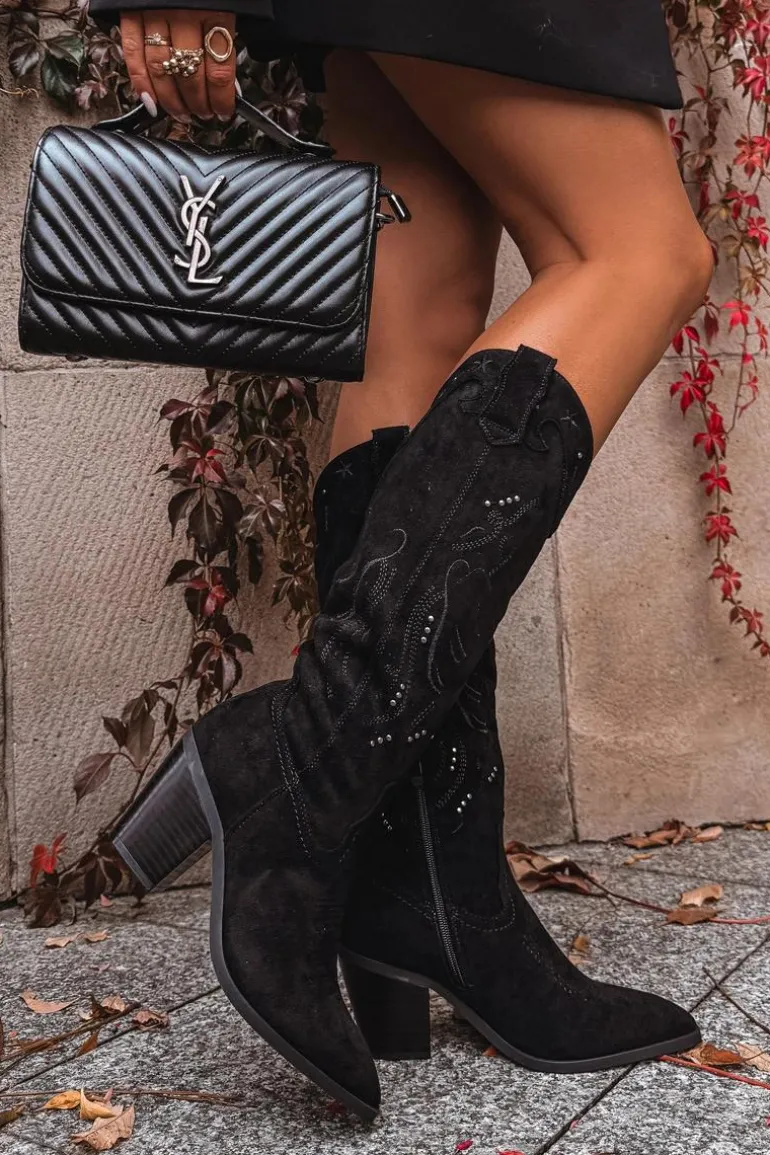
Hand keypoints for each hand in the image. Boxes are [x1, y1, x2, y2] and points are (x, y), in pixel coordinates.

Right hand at [120, 9, 235, 123]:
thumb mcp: (228, 4)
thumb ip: (226, 39)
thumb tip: (228, 86)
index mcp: (216, 11)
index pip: (220, 71)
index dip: (222, 100)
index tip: (223, 113)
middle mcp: (185, 13)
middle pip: (190, 75)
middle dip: (197, 104)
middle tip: (202, 116)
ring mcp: (155, 12)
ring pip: (162, 70)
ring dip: (171, 100)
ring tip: (181, 114)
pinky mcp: (131, 11)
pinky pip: (133, 53)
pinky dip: (140, 82)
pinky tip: (150, 102)